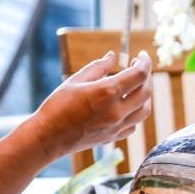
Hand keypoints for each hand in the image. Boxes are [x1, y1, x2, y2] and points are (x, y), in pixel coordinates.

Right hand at [28, 50, 152, 159]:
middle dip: (146, 76)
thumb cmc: (57, 106)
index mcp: (106, 93)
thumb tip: (112, 56)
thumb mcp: (75, 81)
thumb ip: (97, 67)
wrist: (48, 137)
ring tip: (136, 85)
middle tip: (138, 67)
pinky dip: (136, 112)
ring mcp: (117, 126)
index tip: (142, 56)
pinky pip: (134, 123)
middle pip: (146, 91)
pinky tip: (127, 104)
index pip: (139, 74)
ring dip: (145, 95)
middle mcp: (116, 111)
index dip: (145, 62)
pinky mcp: (114, 137)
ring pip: (145, 110)